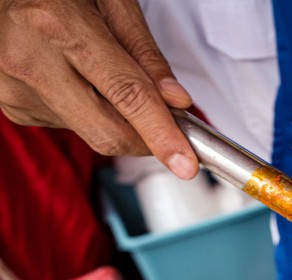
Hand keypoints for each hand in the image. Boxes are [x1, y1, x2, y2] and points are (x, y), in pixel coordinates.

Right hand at [0, 0, 197, 177]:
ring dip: (113, 118)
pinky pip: (67, 126)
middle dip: (146, 138)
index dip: (160, 133)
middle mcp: (30, 59)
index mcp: (58, 25)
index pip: (126, 95)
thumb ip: (146, 52)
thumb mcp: (111, 1)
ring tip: (102, 74)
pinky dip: (87, 112)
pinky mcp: (10, 105)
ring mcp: (14, 87)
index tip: (184, 161)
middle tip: (169, 126)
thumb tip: (176, 101)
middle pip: (107, 132)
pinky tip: (76, 79)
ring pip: (90, 132)